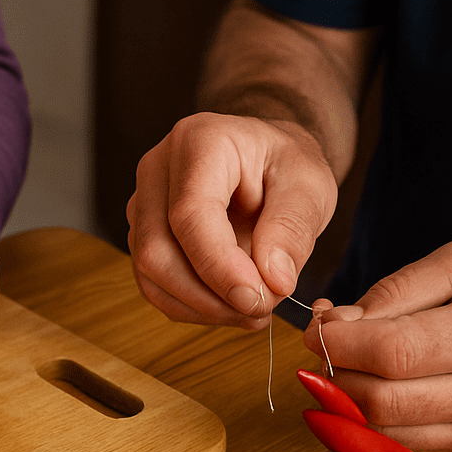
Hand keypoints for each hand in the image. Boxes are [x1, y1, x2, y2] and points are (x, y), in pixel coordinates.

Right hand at [126, 112, 336, 328]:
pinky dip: (193, 308)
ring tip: (251, 310)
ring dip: (202, 308)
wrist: (263, 165)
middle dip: (209, 296)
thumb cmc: (283, 167)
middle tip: (260, 309)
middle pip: (157, 251)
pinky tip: (230, 306)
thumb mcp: (309, 186)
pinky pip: (155, 288)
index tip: (256, 299)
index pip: (190, 214)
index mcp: (199, 142)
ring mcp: (142, 206)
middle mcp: (157, 170)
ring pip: (151, 276)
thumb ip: (292, 228)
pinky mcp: (142, 238)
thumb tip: (274, 281)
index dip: (218, 266)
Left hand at [304, 241, 451, 451]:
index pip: (391, 352)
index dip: (338, 344)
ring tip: (346, 367)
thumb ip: (395, 290)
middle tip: (326, 349)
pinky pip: (398, 445)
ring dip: (344, 402)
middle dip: (334, 375)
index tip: (317, 329)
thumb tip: (334, 323)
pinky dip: (370, 420)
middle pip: (378, 400)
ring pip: (381, 430)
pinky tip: (372, 389)